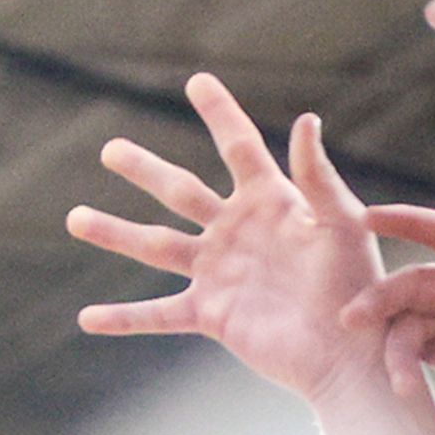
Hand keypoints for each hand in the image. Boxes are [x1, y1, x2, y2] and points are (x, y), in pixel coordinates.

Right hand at [71, 75, 389, 407]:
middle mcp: (237, 233)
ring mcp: (219, 274)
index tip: (197, 81)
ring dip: (114, 233)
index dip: (219, 113)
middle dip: (144, 170)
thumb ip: (318, 176)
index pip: (239, 148)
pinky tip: (87, 319)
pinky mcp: (211, 315)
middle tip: (111, 150)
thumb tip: (306, 119)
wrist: (352, 353)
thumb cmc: (359, 287)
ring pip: (156, 247)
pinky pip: (158, 315)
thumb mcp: (341, 224)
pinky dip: (123, 319)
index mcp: (271, 203)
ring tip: (75, 217)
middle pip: (180, 192)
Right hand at [342, 203, 434, 434]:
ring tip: (400, 384)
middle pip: (418, 282)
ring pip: (409, 321)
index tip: (368, 219)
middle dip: (383, 299)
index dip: (409, 222)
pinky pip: (412, 350)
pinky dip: (401, 366)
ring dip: (395, 348)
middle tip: (351, 320)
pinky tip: (402, 389)